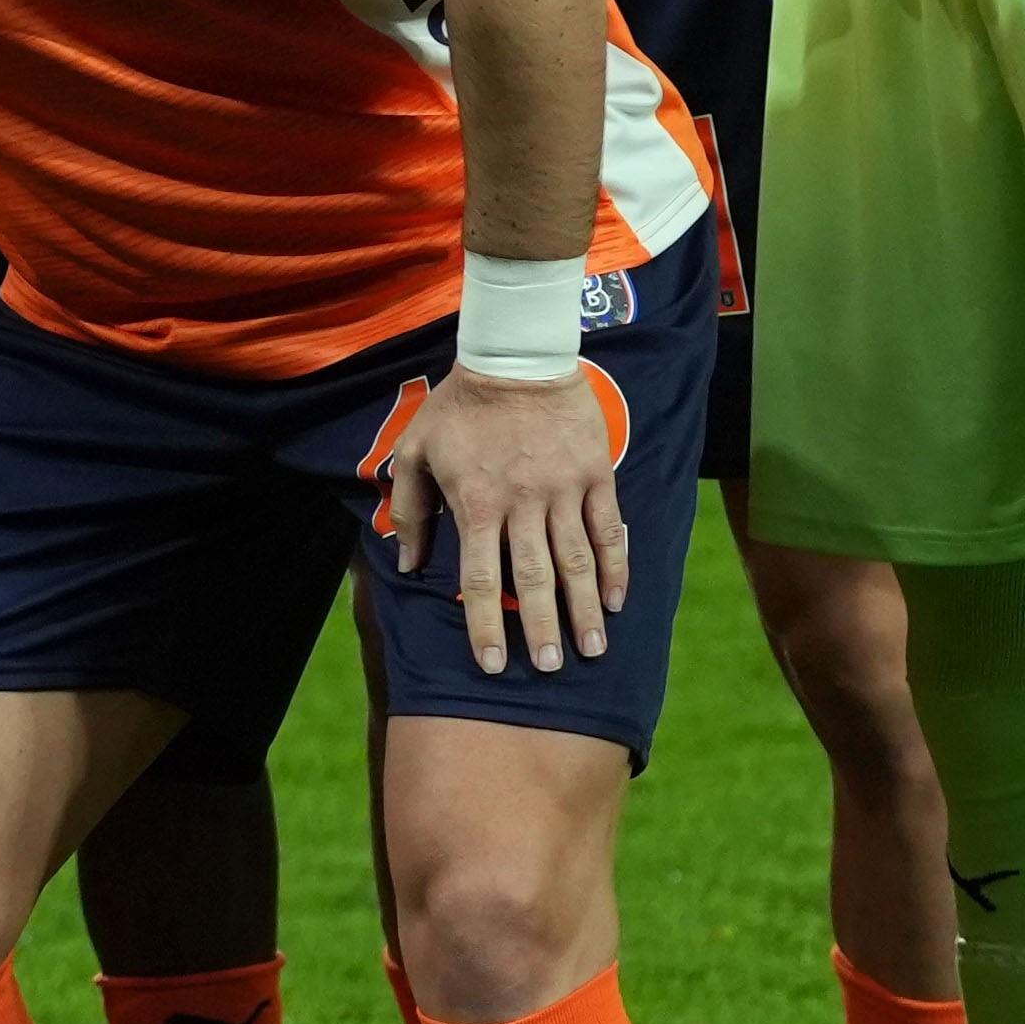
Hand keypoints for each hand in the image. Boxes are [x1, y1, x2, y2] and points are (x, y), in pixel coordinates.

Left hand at [373, 363, 632, 677]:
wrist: (515, 355)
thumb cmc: (459, 406)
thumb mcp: (416, 450)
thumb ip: (410, 509)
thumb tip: (407, 564)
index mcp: (476, 504)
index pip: (479, 578)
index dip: (486, 625)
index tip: (492, 664)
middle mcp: (522, 504)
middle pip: (533, 579)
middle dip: (543, 629)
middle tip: (551, 668)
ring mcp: (564, 490)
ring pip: (577, 561)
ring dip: (584, 608)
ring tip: (592, 649)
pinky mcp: (595, 474)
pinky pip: (608, 528)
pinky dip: (615, 566)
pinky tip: (617, 599)